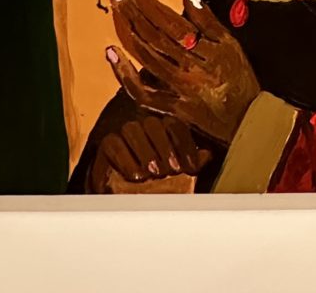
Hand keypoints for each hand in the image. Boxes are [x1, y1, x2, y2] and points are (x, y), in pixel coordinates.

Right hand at [87, 115, 210, 193]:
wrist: (121, 189)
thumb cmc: (152, 178)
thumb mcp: (174, 172)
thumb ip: (190, 162)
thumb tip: (207, 154)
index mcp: (164, 128)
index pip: (176, 126)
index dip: (184, 145)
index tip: (190, 168)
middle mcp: (145, 125)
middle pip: (154, 125)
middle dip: (164, 148)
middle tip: (170, 171)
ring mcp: (125, 132)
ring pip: (133, 130)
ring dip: (145, 151)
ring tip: (153, 173)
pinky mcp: (108, 143)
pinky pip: (114, 143)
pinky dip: (125, 159)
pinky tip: (135, 175)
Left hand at [107, 0, 260, 144]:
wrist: (245, 119)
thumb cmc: (239, 78)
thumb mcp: (231, 45)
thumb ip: (209, 22)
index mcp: (204, 51)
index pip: (169, 21)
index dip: (147, 2)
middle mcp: (187, 69)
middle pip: (153, 36)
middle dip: (131, 11)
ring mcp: (176, 89)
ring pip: (145, 57)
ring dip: (126, 32)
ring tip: (114, 10)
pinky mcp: (169, 107)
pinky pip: (142, 92)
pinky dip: (124, 75)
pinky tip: (111, 53)